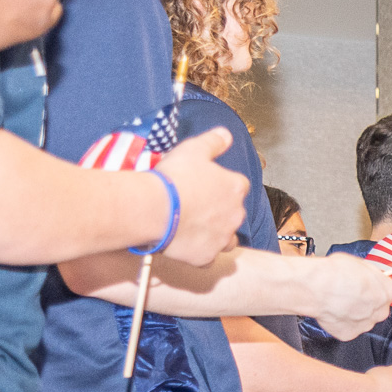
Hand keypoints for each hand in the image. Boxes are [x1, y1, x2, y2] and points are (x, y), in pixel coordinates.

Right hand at [154, 129, 248, 266]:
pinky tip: (185, 243)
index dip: (220, 185)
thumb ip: (213, 142)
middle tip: (194, 205)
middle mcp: (236, 215)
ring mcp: (223, 238)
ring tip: (193, 226)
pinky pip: (208, 257)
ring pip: (226, 238)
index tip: (204, 185)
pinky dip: (199, 251)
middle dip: (219, 210)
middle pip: (233, 213)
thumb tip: (226, 134)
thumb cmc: (174, 178)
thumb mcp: (193, 149)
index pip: (236, 186)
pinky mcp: (207, 257)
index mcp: (235, 188)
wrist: (154, 209)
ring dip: (215, 233)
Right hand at [304, 253, 391, 339]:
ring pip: (364, 320)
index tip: (368, 287)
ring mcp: (365, 324)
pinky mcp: (349, 333)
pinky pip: (348, 328)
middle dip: (367, 303)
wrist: (316, 288)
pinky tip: (333, 311)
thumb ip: (371, 275)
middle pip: (378, 309)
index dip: (376, 288)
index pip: (389, 293)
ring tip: (339, 303)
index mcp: (387, 293)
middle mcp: (380, 311)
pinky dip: (341, 322)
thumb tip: (373, 277)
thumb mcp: (360, 264)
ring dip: (355, 313)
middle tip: (352, 295)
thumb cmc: (335, 273)